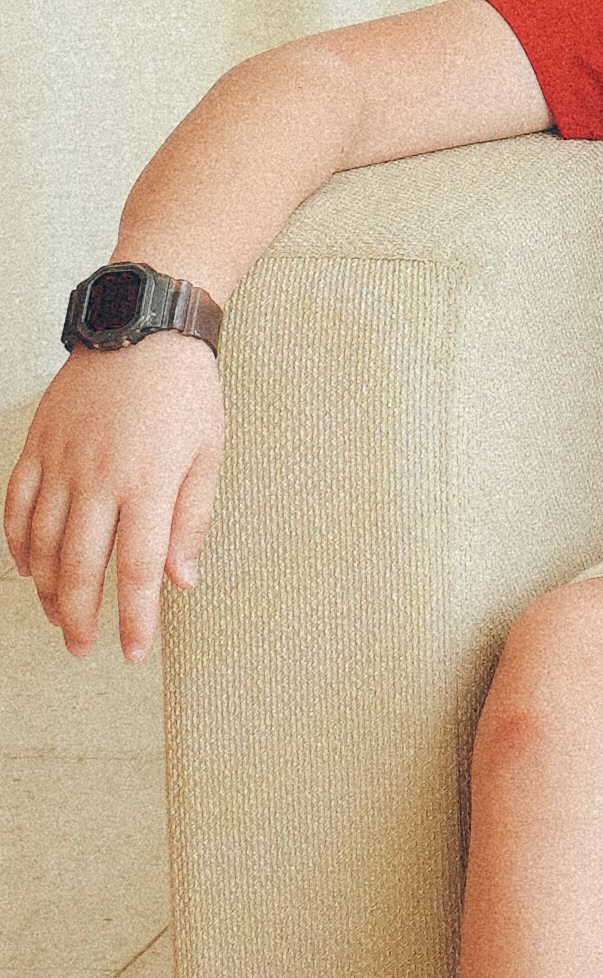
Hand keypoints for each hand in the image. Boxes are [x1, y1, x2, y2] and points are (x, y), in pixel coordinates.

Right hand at [5, 332, 224, 658]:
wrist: (144, 326)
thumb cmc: (186, 391)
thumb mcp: (208, 453)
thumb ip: (193, 520)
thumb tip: (182, 580)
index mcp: (149, 482)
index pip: (138, 570)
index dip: (135, 619)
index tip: (134, 652)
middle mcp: (99, 477)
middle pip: (82, 567)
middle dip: (83, 618)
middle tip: (85, 649)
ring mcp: (62, 461)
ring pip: (44, 544)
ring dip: (49, 589)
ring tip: (61, 618)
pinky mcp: (38, 445)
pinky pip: (18, 506)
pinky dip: (19, 544)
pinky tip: (29, 569)